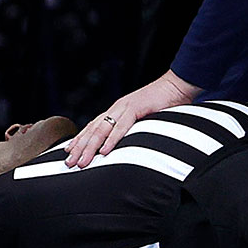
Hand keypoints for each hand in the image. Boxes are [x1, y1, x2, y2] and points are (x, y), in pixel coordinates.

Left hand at [66, 70, 199, 168]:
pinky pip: (121, 127)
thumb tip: (129, 144)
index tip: (69, 151)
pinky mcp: (136, 108)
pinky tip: (104, 151)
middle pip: (93, 130)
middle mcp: (117, 108)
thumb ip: (135, 128)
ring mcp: (125, 107)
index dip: (80, 139)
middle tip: (69, 163)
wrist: (178, 85)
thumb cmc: (165, 102)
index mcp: (118, 110)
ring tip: (82, 162)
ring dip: (90, 147)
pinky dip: (111, 140)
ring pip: (102, 129)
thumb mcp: (146, 119)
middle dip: (80, 147)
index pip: (94, 126)